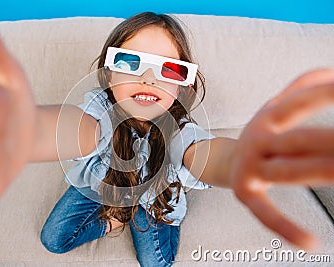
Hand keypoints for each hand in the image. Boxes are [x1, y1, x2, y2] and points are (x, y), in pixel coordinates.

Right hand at [230, 69, 333, 250]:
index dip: (326, 93)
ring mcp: (250, 166)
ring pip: (290, 173)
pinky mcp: (245, 192)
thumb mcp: (275, 106)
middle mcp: (258, 138)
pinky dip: (285, 228)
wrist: (222, 160)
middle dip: (331, 142)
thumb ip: (302, 87)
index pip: (301, 101)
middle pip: (301, 139)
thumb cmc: (260, 135)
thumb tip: (333, 71)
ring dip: (321, 174)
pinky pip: (266, 213)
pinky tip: (311, 243)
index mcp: (269, 116)